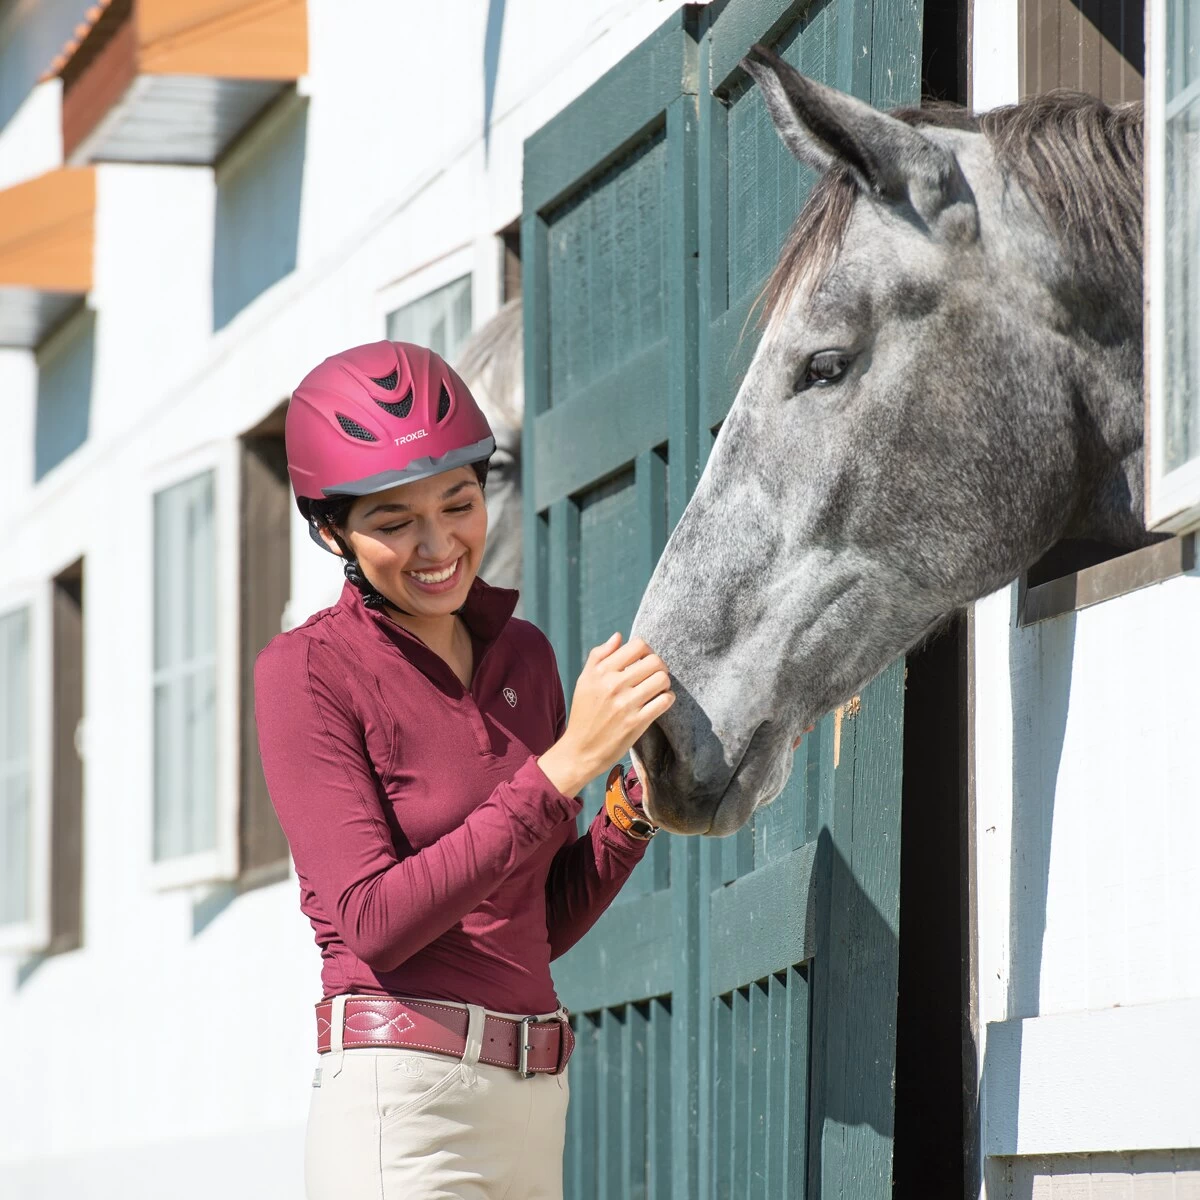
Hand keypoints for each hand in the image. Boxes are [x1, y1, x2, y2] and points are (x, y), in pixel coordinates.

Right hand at [538, 633, 674, 797]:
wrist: (581, 750)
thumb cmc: (584, 713)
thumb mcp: (584, 681)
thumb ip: (599, 655)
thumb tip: (618, 636)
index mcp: (601, 671)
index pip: (638, 645)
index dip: (646, 650)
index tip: (644, 660)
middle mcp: (613, 684)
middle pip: (655, 661)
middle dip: (659, 666)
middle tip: (654, 675)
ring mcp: (626, 704)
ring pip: (662, 679)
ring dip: (664, 682)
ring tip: (657, 689)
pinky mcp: (637, 722)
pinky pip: (664, 700)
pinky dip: (667, 699)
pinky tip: (660, 701)